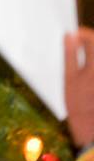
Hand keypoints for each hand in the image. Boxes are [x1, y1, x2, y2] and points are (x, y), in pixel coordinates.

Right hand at [65, 27, 93, 147]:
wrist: (92, 127)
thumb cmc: (77, 103)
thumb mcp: (69, 77)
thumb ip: (70, 54)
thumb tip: (69, 36)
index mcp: (93, 67)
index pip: (91, 39)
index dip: (82, 34)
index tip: (73, 35)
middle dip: (89, 42)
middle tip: (78, 45)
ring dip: (91, 54)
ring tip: (85, 61)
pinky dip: (91, 63)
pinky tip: (88, 74)